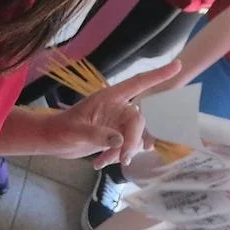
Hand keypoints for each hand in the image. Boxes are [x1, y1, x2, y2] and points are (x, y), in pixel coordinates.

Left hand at [43, 60, 180, 168]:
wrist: (51, 141)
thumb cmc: (59, 130)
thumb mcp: (75, 132)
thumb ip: (98, 135)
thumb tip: (120, 141)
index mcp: (109, 97)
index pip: (138, 84)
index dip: (158, 75)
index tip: (178, 66)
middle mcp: (117, 108)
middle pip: (139, 119)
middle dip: (135, 139)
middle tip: (125, 158)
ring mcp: (117, 123)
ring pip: (135, 136)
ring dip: (126, 151)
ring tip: (107, 161)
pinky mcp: (115, 136)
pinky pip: (127, 146)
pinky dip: (117, 156)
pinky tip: (100, 163)